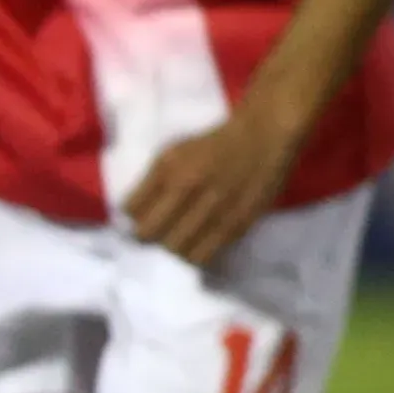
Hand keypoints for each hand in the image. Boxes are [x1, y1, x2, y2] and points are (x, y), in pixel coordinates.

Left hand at [121, 114, 302, 270]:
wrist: (263, 137)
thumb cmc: (213, 145)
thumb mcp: (174, 153)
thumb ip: (152, 182)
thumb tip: (131, 215)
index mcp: (168, 168)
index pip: (131, 208)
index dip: (130, 216)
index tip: (136, 218)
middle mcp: (188, 187)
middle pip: (148, 233)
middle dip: (145, 237)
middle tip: (153, 234)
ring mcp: (214, 208)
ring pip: (175, 249)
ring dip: (171, 247)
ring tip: (177, 241)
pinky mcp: (237, 224)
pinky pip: (205, 255)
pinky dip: (195, 255)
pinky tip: (196, 246)